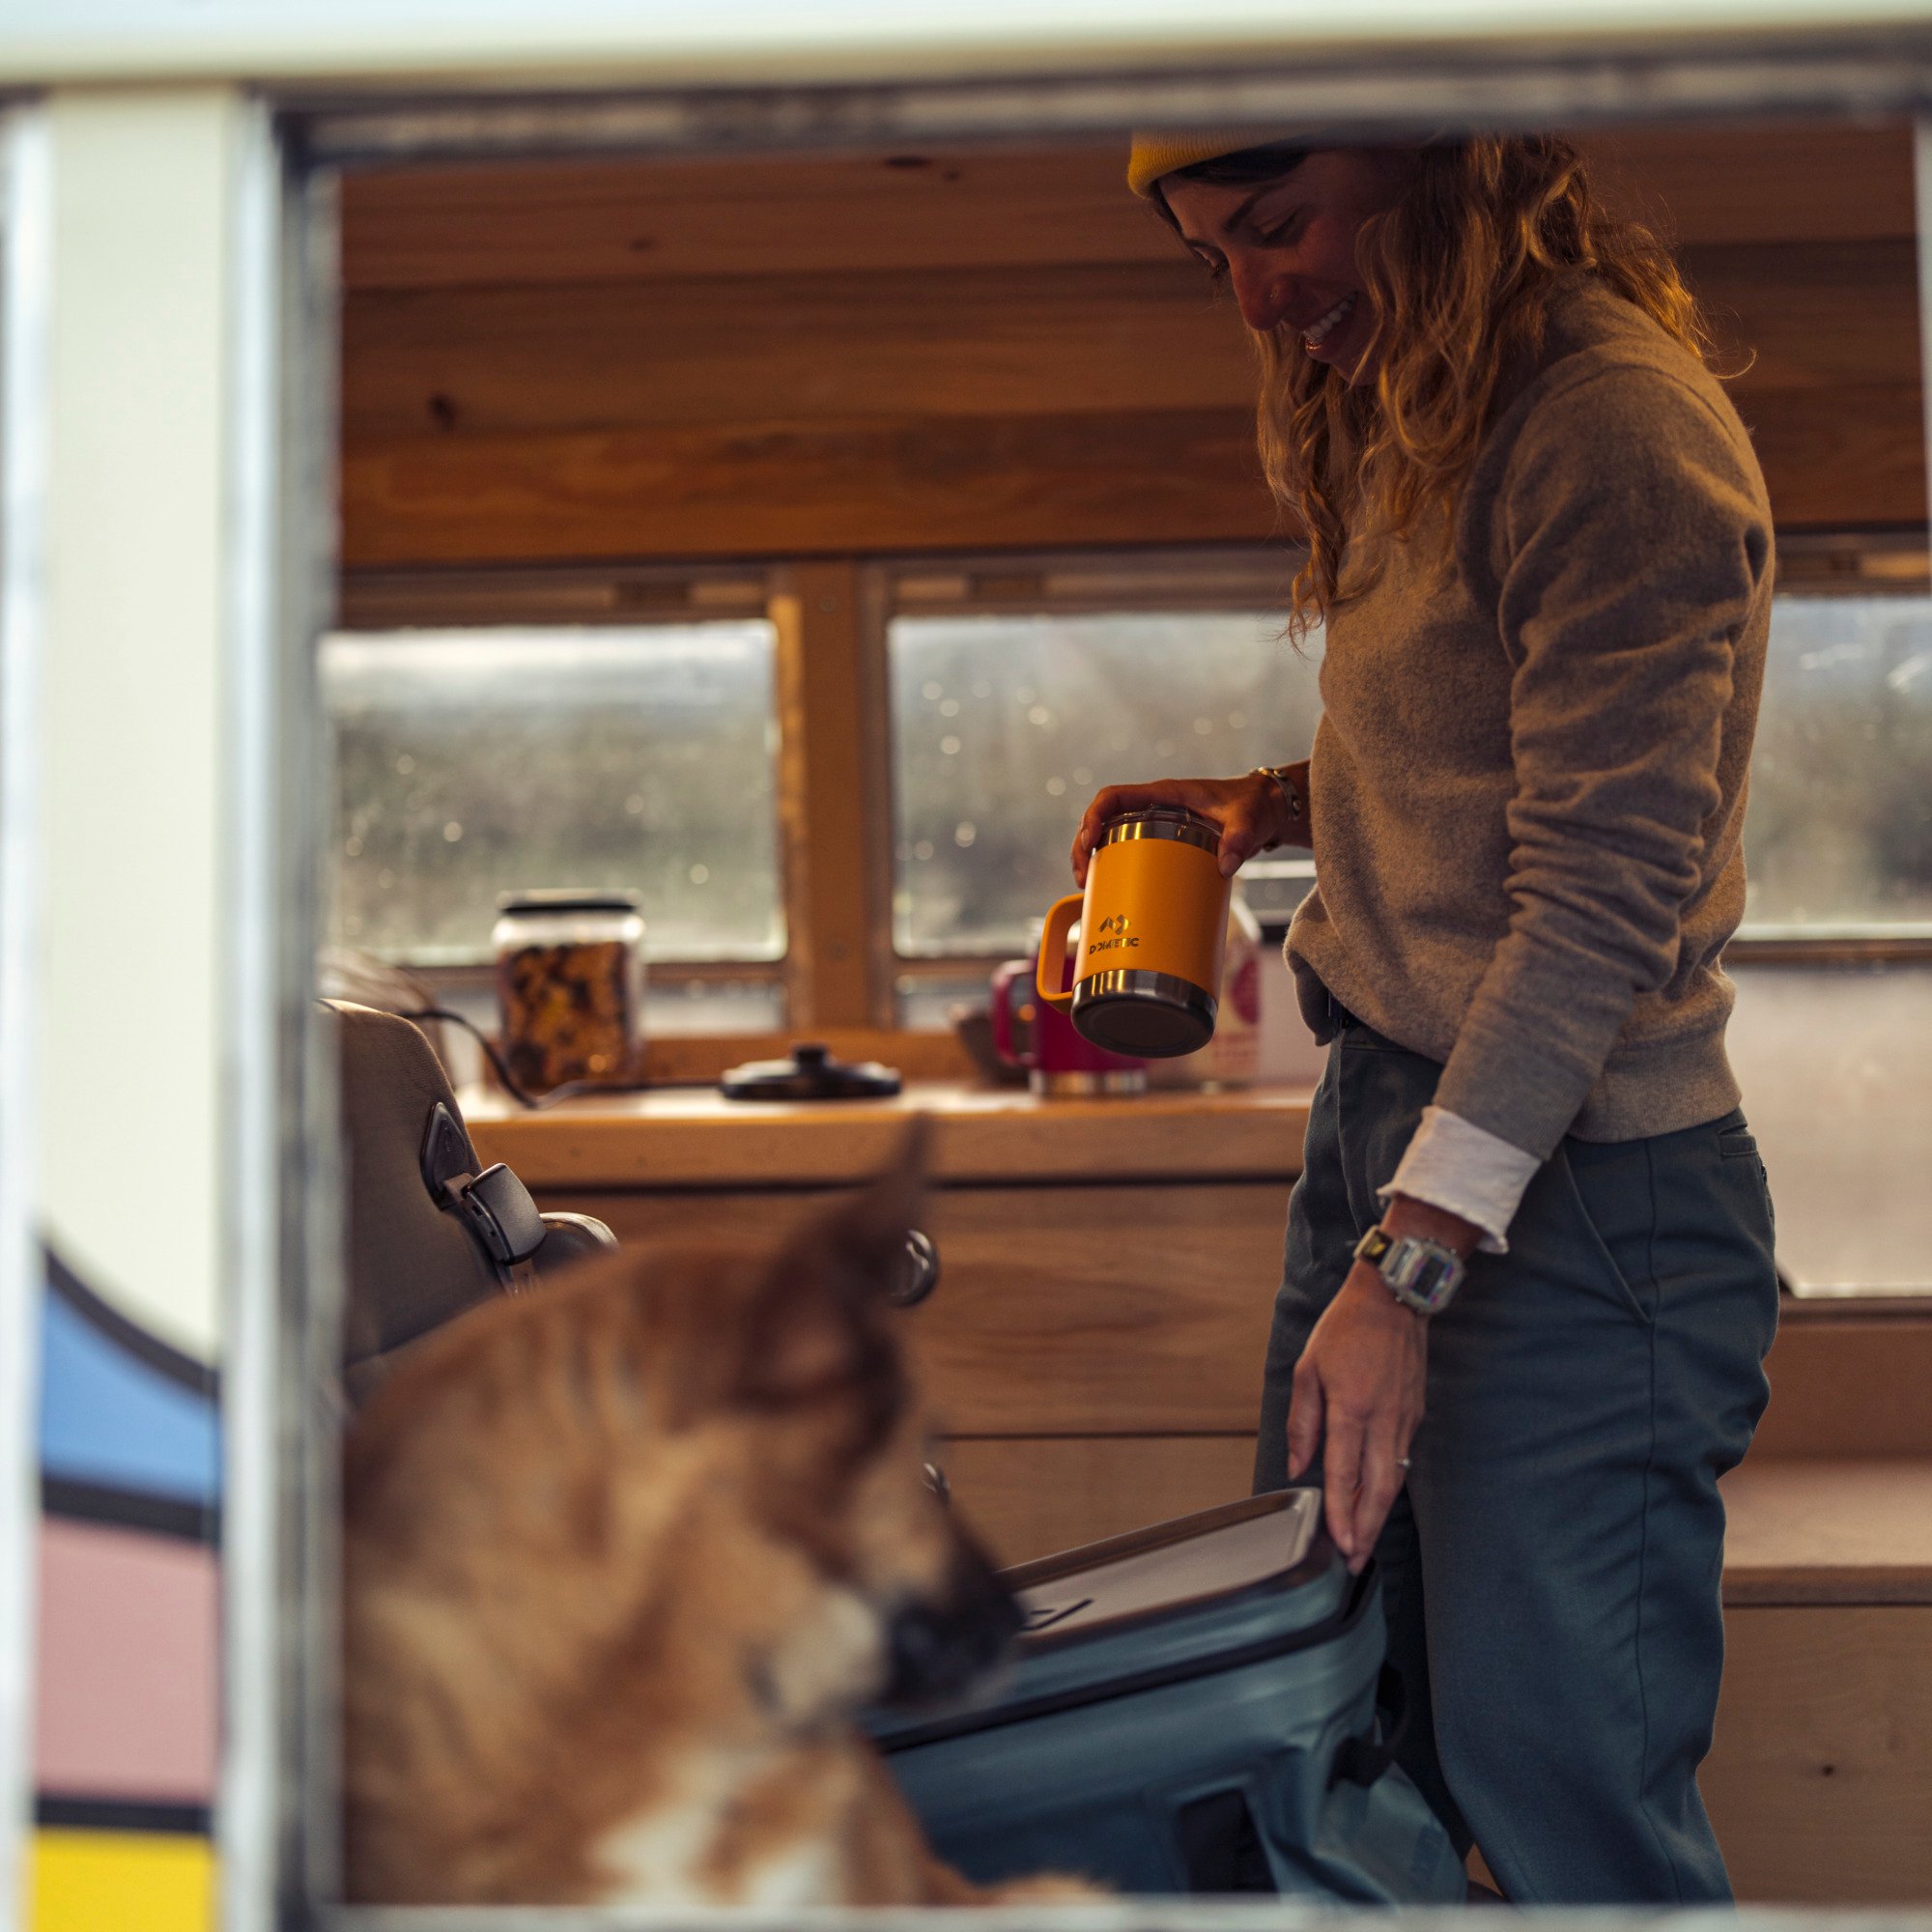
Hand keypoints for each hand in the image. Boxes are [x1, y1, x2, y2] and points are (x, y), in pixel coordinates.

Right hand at [1070, 767, 1307, 886]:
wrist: (1267, 809)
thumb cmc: (1254, 807)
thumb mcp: (1248, 822)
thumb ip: (1239, 840)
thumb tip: (1224, 866)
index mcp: (1164, 793)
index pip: (1114, 796)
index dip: (1093, 816)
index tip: (1087, 840)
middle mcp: (1153, 806)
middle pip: (1102, 819)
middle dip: (1083, 846)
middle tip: (1082, 878)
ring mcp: (1155, 822)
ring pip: (1109, 834)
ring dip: (1091, 857)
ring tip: (1086, 885)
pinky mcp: (1162, 839)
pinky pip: (1127, 848)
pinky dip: (1112, 866)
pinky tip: (1109, 887)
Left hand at [1286, 1269, 1426, 1571]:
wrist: (1394, 1300)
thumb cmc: (1346, 1329)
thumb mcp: (1308, 1369)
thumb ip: (1302, 1422)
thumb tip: (1297, 1466)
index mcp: (1352, 1408)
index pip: (1345, 1474)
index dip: (1341, 1514)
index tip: (1338, 1544)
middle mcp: (1383, 1420)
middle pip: (1378, 1490)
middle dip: (1366, 1530)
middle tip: (1356, 1561)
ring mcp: (1404, 1420)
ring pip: (1393, 1481)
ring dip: (1378, 1515)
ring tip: (1363, 1541)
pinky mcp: (1415, 1416)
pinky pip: (1401, 1461)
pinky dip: (1388, 1487)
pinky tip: (1376, 1500)